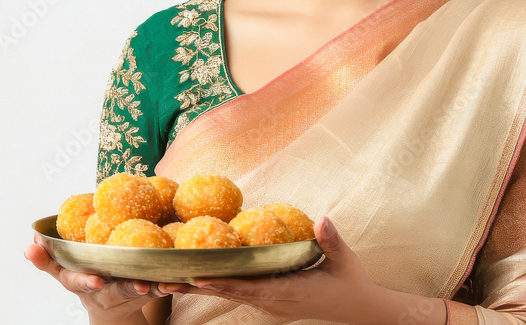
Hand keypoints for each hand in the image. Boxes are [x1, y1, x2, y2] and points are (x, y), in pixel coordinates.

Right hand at [24, 234, 163, 323]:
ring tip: (163, 283)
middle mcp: (104, 293)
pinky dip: (168, 286)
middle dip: (126, 289)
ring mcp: (125, 295)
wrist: (109, 311)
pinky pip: (158, 289)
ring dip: (153, 288)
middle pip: (115, 293)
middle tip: (139, 286)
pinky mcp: (144, 292)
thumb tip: (31, 241)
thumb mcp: (62, 272)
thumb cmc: (85, 278)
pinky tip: (179, 282)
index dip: (87, 281)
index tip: (96, 280)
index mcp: (82, 284)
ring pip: (141, 292)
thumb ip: (46, 258)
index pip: (79, 283)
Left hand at [156, 216, 381, 323]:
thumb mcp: (345, 260)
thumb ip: (332, 240)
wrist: (358, 308)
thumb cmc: (350, 281)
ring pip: (232, 294)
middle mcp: (274, 301)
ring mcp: (270, 304)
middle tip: (167, 278)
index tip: (199, 277)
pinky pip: (239, 293)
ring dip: (204, 287)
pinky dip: (218, 285)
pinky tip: (196, 276)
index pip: (252, 287)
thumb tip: (322, 218)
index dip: (225, 283)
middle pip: (232, 293)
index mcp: (290, 291)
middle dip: (201, 285)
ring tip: (170, 279)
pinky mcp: (268, 301)